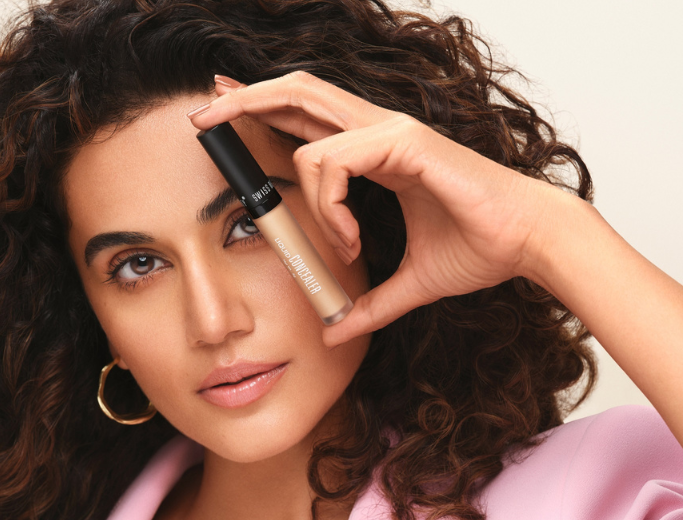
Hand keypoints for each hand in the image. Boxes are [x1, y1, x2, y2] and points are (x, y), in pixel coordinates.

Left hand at [188, 71, 566, 346]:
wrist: (527, 243)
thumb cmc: (478, 249)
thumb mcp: (408, 283)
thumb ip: (368, 304)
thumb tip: (334, 331)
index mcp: (376, 151)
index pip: (306, 116)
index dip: (262, 107)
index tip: (225, 110)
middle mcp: (378, 130)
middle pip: (295, 91)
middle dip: (243, 96)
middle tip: (202, 112)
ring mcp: (389, 129)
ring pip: (306, 121)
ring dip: (298, 185)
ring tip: (337, 243)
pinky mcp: (403, 141)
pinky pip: (336, 161)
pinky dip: (331, 206)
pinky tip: (352, 241)